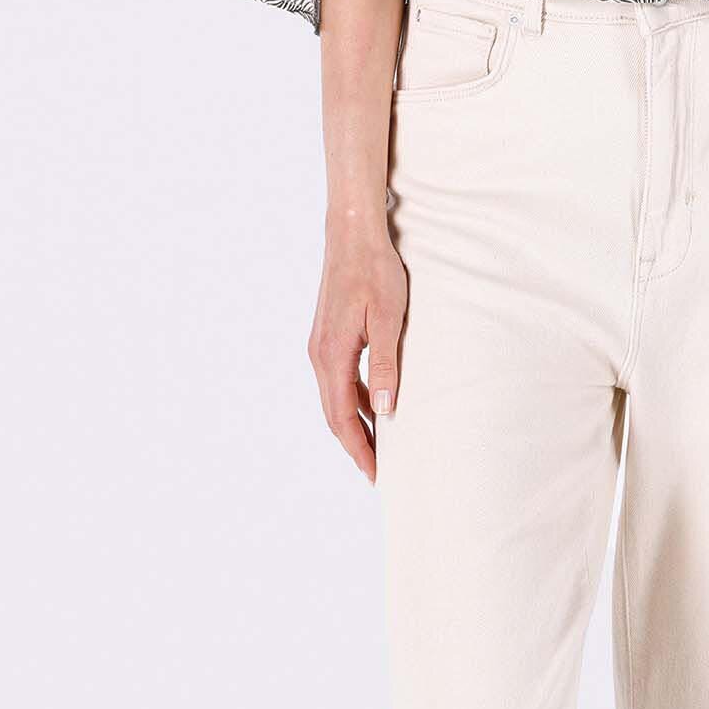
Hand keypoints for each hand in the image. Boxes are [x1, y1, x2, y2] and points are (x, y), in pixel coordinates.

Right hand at [310, 222, 409, 481]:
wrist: (351, 235)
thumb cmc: (374, 271)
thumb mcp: (389, 318)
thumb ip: (386, 364)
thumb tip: (386, 409)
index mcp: (332, 355)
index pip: (343, 416)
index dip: (359, 448)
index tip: (376, 474)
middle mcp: (319, 355)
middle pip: (334, 414)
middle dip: (355, 445)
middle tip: (377, 472)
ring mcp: (320, 345)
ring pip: (336, 398)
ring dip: (355, 423)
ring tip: (379, 447)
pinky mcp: (327, 336)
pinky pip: (339, 379)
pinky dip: (355, 399)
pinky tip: (376, 406)